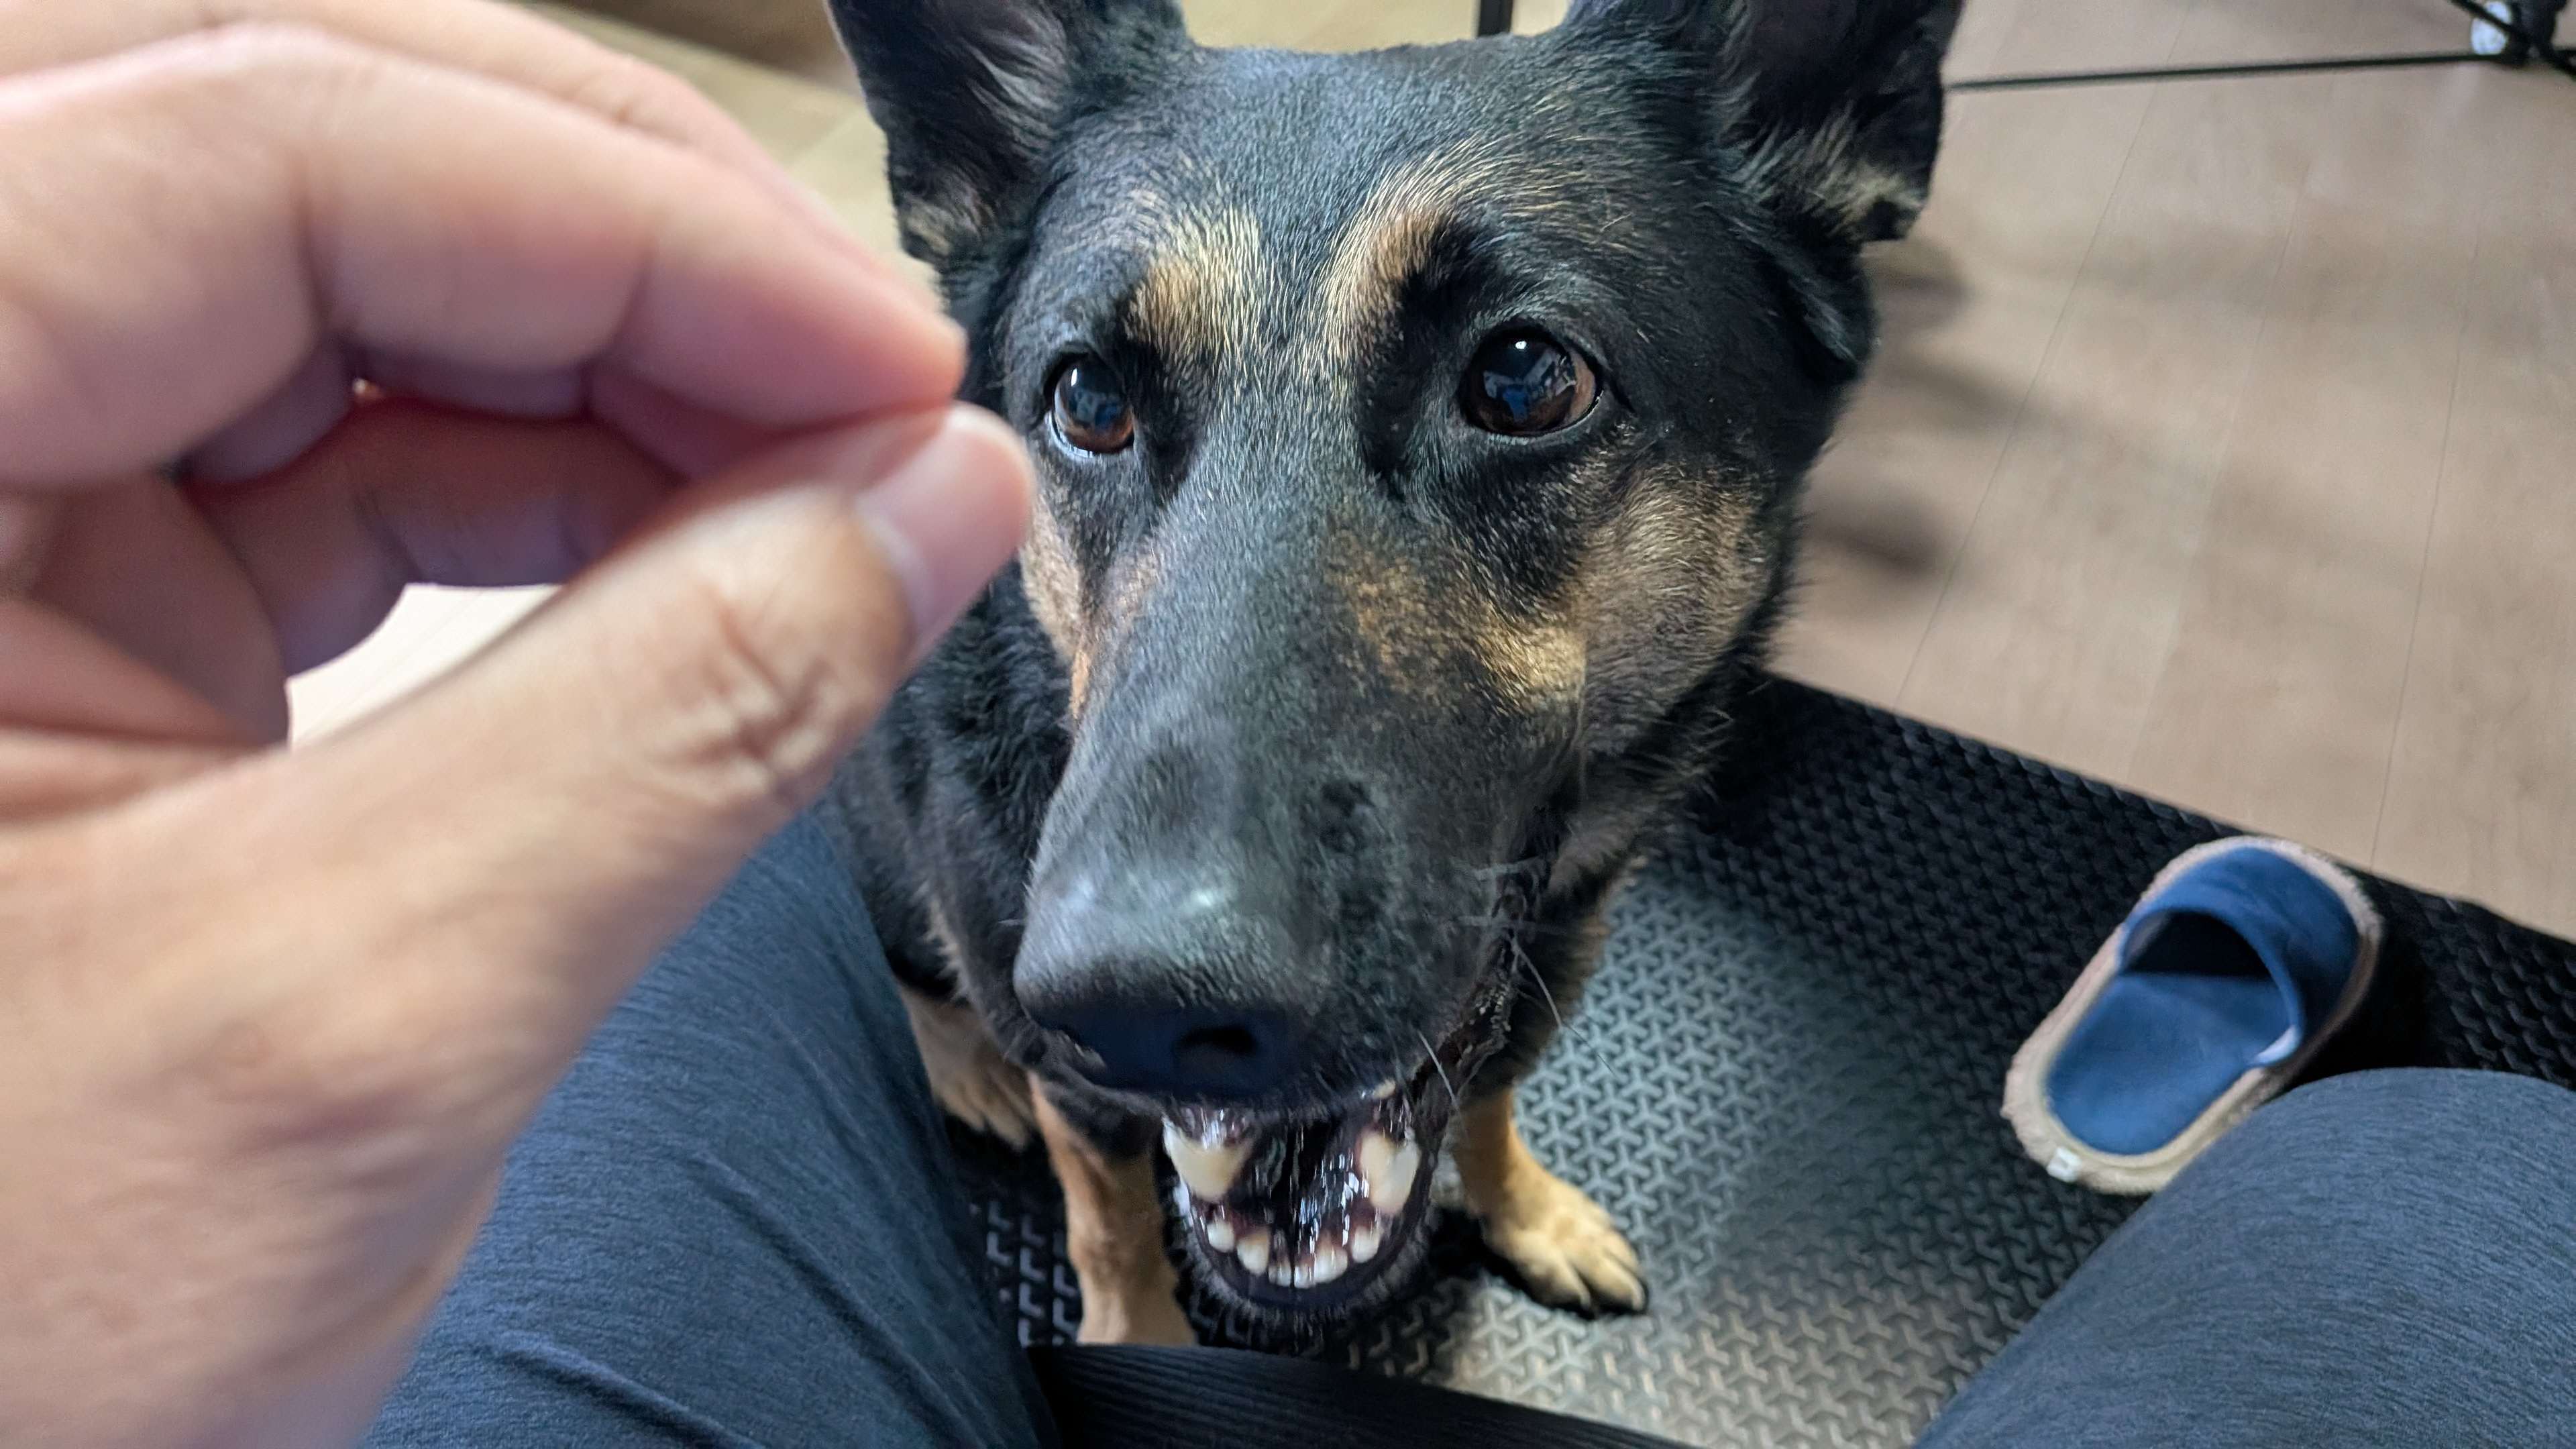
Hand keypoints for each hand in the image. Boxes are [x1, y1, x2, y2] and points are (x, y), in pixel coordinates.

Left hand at [0, 4, 1030, 1444]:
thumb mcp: (362, 1016)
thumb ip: (684, 722)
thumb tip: (928, 508)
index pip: (276, 146)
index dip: (647, 230)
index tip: (893, 367)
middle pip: (289, 137)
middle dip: (619, 238)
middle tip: (859, 374)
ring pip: (319, 267)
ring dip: (601, 356)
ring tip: (813, 479)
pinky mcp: (34, 579)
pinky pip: (312, 431)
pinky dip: (532, 474)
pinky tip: (690, 549)